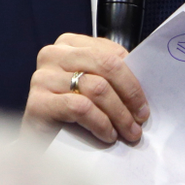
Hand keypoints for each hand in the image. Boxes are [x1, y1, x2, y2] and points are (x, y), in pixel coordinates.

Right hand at [24, 34, 150, 144]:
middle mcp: (53, 54)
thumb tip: (148, 81)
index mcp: (69, 43)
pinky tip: (108, 135)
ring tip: (129, 132)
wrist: (39, 141)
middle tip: (142, 117)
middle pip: (106, 65)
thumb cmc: (68, 113)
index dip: (133, 78)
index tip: (145, 102)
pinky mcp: (37, 102)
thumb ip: (111, 77)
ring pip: (97, 88)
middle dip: (130, 94)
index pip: (111, 52)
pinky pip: (80, 108)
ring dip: (119, 114)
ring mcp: (42, 77)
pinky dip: (100, 123)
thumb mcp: (92, 87)